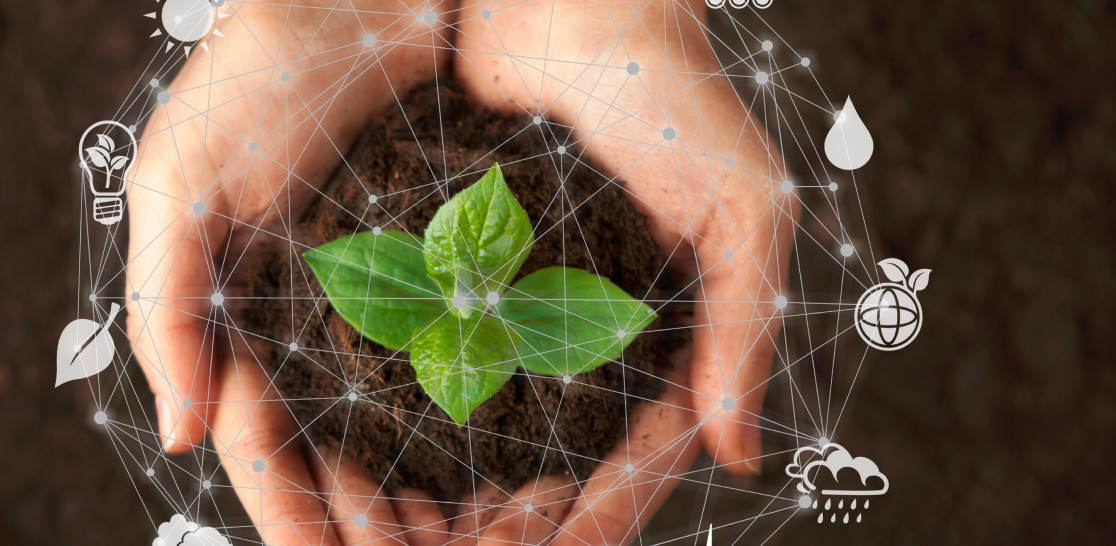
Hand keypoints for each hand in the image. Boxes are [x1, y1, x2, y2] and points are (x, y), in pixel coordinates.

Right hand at [124, 3, 451, 545]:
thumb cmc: (254, 75)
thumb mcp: (182, 184)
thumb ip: (169, 308)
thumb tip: (182, 439)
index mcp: (239, 320)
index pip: (264, 447)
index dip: (294, 520)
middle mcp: (313, 325)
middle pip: (342, 457)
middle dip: (375, 527)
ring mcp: (381, 300)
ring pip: (406, 425)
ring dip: (434, 492)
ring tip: (485, 541)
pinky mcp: (443, 264)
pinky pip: (463, 356)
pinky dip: (485, 412)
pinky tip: (524, 460)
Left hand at [454, 0, 796, 543]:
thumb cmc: (673, 93)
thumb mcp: (739, 210)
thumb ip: (743, 330)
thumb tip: (738, 457)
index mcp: (663, 331)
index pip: (638, 452)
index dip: (604, 515)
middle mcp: (586, 330)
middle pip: (553, 457)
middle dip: (517, 521)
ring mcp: (518, 303)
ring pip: (486, 422)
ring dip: (454, 485)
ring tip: (411, 537)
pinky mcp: (455, 264)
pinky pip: (431, 349)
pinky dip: (408, 406)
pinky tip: (372, 451)